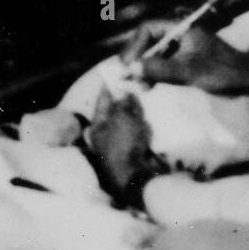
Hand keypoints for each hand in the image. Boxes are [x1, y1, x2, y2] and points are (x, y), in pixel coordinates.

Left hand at [88, 86, 163, 204]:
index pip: (103, 100)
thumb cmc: (123, 143)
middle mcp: (107, 135)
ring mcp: (122, 145)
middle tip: (136, 87)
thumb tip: (125, 93)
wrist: (136, 176)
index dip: (110, 86)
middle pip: (118, 111)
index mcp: (98, 126)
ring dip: (138, 115)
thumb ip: (123, 102)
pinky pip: (141, 134)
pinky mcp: (135, 152)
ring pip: (131, 122)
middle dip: (127, 101)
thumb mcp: (121, 117)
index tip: (117, 74)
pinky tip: (150, 126)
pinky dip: (145, 129)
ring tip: (145, 106)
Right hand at [127, 24, 248, 97]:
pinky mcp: (187, 58)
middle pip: (149, 40)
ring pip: (155, 52)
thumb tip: (132, 69)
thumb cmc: (222, 71)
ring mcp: (183, 45)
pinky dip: (155, 72)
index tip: (129, 66)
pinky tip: (151, 85)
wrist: (248, 80)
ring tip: (141, 86)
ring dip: (145, 68)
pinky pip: (164, 61)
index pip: (148, 29)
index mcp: (181, 26)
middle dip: (138, 59)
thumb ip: (160, 69)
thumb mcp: (188, 71)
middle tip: (129, 78)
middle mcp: (180, 32)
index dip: (134, 46)